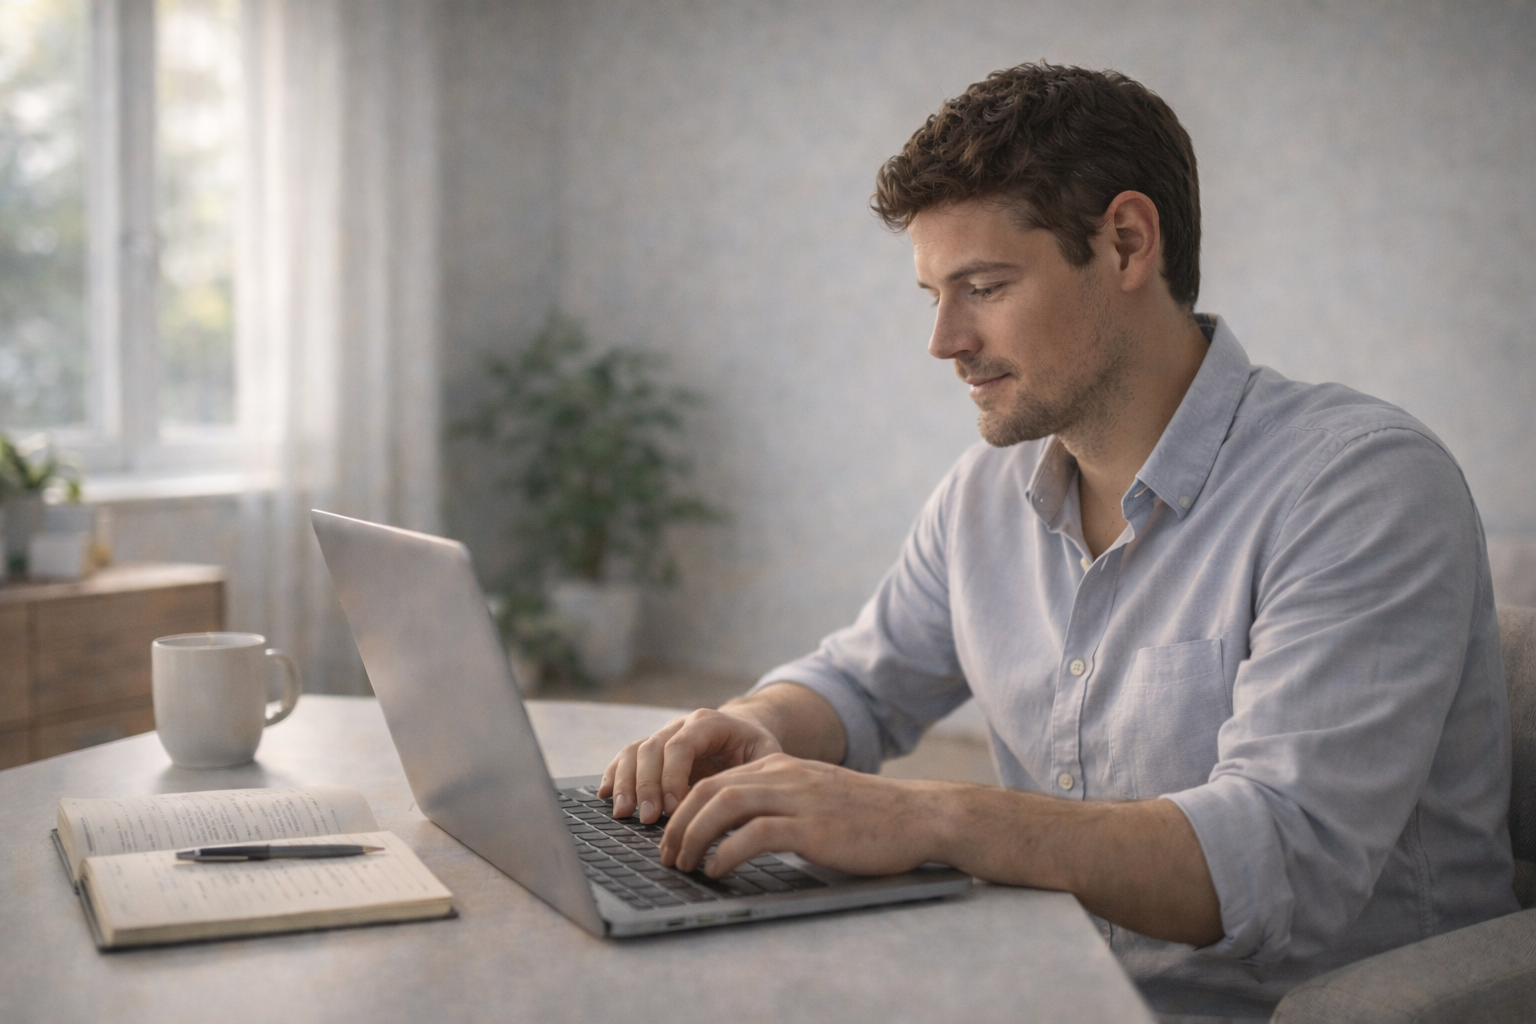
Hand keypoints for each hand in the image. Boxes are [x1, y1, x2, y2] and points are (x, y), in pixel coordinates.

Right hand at [598, 707, 784, 822]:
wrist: (745, 731)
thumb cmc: (757, 750)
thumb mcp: (767, 757)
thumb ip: (752, 778)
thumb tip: (737, 812)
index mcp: (709, 723)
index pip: (681, 745)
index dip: (672, 777)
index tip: (673, 808)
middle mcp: (681, 725)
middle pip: (652, 748)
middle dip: (646, 785)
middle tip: (647, 819)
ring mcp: (663, 736)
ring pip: (634, 752)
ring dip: (625, 783)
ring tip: (623, 814)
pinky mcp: (653, 751)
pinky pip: (626, 758)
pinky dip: (613, 775)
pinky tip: (606, 796)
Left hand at [659, 753, 949, 877]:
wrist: (919, 815)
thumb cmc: (869, 815)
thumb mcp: (816, 797)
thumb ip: (781, 802)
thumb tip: (740, 831)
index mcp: (782, 766)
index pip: (715, 780)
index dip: (684, 809)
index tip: (672, 838)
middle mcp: (784, 776)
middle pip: (710, 789)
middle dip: (679, 824)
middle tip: (667, 855)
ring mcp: (799, 799)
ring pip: (724, 805)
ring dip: (694, 837)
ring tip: (684, 865)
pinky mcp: (813, 828)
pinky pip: (756, 834)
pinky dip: (727, 852)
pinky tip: (717, 870)